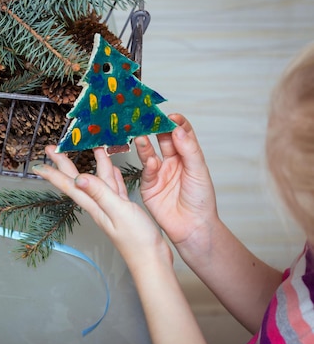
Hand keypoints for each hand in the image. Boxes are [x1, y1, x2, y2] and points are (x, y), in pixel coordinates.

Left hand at [34, 145, 171, 268]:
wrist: (152, 260)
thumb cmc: (137, 241)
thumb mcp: (118, 211)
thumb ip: (100, 193)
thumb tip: (80, 177)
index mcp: (94, 206)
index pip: (69, 186)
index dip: (54, 174)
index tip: (38, 165)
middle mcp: (99, 205)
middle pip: (78, 180)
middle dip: (65, 163)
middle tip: (52, 149)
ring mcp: (111, 207)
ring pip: (99, 180)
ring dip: (94, 163)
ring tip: (90, 147)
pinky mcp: (124, 209)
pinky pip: (114, 187)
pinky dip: (112, 176)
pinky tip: (112, 168)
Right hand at [135, 114, 219, 249]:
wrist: (193, 227)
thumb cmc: (201, 200)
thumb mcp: (199, 171)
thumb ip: (188, 149)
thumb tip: (177, 129)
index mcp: (187, 157)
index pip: (180, 134)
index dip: (176, 123)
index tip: (170, 116)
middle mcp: (172, 162)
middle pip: (163, 139)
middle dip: (155, 128)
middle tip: (147, 118)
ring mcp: (159, 173)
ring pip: (150, 153)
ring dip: (145, 143)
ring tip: (141, 134)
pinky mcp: (148, 186)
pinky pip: (146, 171)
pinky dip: (147, 164)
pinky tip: (151, 161)